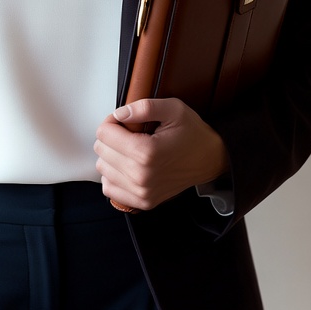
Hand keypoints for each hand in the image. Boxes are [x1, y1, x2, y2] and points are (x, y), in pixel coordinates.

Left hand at [93, 98, 229, 211]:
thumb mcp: (174, 108)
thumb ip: (144, 107)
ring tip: (131, 149)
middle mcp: (141, 176)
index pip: (104, 133)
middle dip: (111, 137)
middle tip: (130, 132)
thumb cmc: (192, 133)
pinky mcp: (143, 202)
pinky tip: (128, 165)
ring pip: (102, 168)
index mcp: (147, 152)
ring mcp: (142, 192)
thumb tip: (120, 114)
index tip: (126, 120)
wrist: (210, 159)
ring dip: (112, 155)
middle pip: (101, 150)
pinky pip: (109, 188)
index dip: (112, 120)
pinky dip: (114, 175)